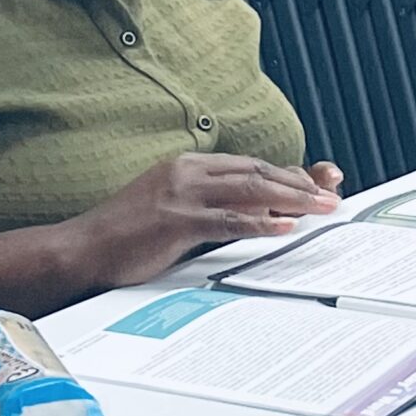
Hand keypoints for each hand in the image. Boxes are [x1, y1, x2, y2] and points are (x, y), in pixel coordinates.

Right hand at [80, 152, 341, 288]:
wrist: (82, 250)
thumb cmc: (128, 235)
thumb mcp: (175, 210)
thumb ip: (214, 207)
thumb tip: (260, 213)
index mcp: (189, 165)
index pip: (251, 165)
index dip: (289, 174)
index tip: (319, 183)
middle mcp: (188, 171)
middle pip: (257, 172)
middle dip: (300, 183)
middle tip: (332, 194)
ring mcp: (181, 193)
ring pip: (250, 190)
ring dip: (292, 199)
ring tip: (322, 208)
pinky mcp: (175, 219)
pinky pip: (227, 220)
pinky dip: (260, 223)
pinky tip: (285, 227)